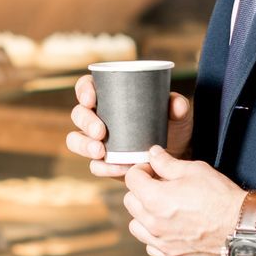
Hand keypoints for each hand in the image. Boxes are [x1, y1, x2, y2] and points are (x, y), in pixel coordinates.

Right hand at [67, 73, 194, 178]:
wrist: (176, 159)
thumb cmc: (173, 128)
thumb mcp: (179, 115)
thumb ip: (179, 106)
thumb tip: (176, 104)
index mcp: (110, 97)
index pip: (87, 87)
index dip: (84, 90)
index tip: (91, 99)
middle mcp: (99, 117)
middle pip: (79, 114)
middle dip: (85, 122)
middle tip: (101, 132)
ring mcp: (98, 141)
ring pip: (76, 140)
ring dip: (84, 146)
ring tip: (100, 152)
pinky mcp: (104, 163)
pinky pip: (95, 165)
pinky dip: (103, 167)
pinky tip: (118, 168)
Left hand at [121, 145, 242, 255]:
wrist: (241, 226)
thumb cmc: (220, 197)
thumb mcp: (194, 170)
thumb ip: (167, 162)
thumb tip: (153, 154)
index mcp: (155, 199)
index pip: (131, 179)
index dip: (142, 169)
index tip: (154, 169)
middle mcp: (153, 223)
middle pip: (130, 201)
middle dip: (141, 190)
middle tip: (159, 186)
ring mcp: (161, 242)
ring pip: (135, 225)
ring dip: (143, 214)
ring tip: (162, 207)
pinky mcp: (171, 255)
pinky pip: (150, 245)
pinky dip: (154, 235)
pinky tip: (168, 226)